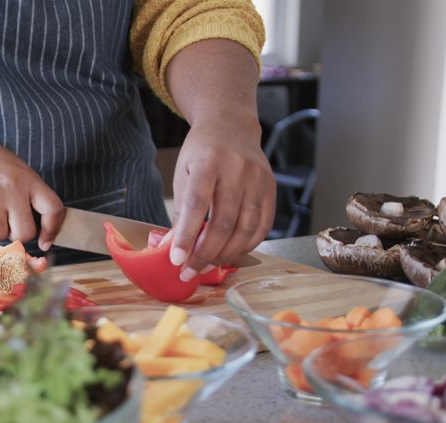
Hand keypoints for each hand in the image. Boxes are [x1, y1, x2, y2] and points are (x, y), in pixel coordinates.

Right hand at [0, 131, 63, 247]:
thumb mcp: (14, 167)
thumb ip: (28, 191)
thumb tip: (39, 222)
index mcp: (27, 178)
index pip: (52, 209)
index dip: (52, 229)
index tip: (46, 241)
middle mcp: (11, 189)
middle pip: (25, 233)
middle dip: (16, 233)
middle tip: (8, 222)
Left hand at [169, 112, 274, 280]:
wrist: (231, 126)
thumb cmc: (201, 153)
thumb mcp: (183, 174)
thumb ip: (180, 211)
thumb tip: (174, 249)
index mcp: (208, 162)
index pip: (197, 204)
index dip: (187, 235)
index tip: (176, 259)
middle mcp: (236, 169)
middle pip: (224, 221)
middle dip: (205, 253)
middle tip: (190, 271)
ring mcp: (258, 179)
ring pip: (246, 228)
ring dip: (226, 254)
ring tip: (208, 266)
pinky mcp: (271, 188)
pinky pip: (262, 225)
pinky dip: (247, 244)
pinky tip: (230, 253)